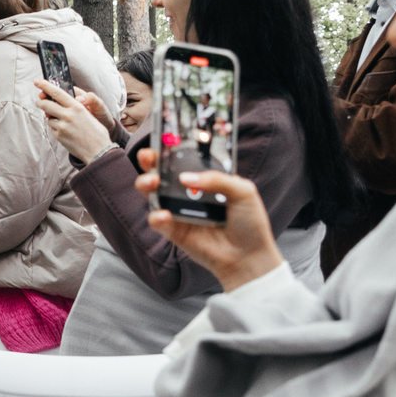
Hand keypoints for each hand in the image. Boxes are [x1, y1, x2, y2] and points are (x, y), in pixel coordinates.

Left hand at [35, 80, 120, 164]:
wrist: (99, 151)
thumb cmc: (96, 132)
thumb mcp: (88, 114)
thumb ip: (74, 107)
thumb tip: (59, 103)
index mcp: (77, 107)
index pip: (57, 93)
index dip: (46, 86)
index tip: (38, 82)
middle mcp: (68, 115)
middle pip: (46, 104)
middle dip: (40, 102)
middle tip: (39, 101)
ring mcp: (62, 126)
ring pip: (49, 118)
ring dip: (52, 118)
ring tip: (63, 122)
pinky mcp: (59, 136)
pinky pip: (52, 128)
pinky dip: (56, 128)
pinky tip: (66, 132)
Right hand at [134, 149, 283, 288]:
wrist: (248, 256)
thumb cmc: (250, 222)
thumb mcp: (243, 191)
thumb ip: (217, 178)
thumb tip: (185, 176)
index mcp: (204, 179)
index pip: (183, 158)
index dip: (170, 148)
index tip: (163, 140)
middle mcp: (187, 192)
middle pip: (160, 172)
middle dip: (149, 161)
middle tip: (149, 158)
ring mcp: (178, 211)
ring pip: (151, 193)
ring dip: (145, 184)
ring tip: (152, 183)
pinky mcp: (173, 231)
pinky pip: (157, 220)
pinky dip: (156, 216)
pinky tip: (165, 215)